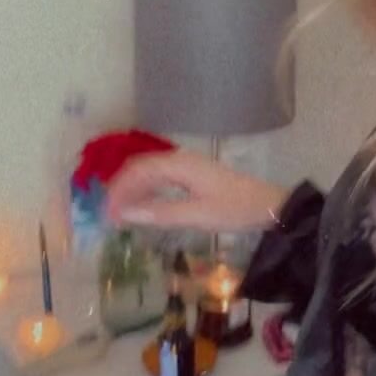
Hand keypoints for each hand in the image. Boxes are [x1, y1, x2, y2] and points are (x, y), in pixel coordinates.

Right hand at [104, 147, 289, 233]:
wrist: (269, 206)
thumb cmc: (235, 209)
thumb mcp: (198, 215)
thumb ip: (161, 213)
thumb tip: (126, 213)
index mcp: (180, 164)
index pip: (137, 171)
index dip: (118, 190)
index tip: (107, 213)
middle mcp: (180, 160)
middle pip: (140, 169)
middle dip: (121, 190)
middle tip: (108, 215)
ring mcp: (187, 166)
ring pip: (149, 173)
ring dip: (133, 191)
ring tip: (120, 213)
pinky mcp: (193, 175)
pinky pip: (161, 178)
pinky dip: (147, 191)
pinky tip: (142, 207)